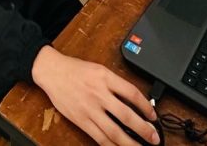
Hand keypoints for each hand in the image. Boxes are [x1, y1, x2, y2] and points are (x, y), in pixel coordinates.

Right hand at [32, 47, 159, 145]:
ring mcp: (90, 109)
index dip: (146, 106)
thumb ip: (115, 83)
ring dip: (130, 143)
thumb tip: (133, 100)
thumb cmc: (76, 70)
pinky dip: (111, 145)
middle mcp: (99, 94)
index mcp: (106, 78)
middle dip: (143, 129)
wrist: (52, 72)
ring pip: (114, 131)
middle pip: (126, 115)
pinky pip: (99, 137)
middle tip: (154, 138)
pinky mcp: (81, 120)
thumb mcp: (99, 69)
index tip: (153, 115)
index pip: (132, 94)